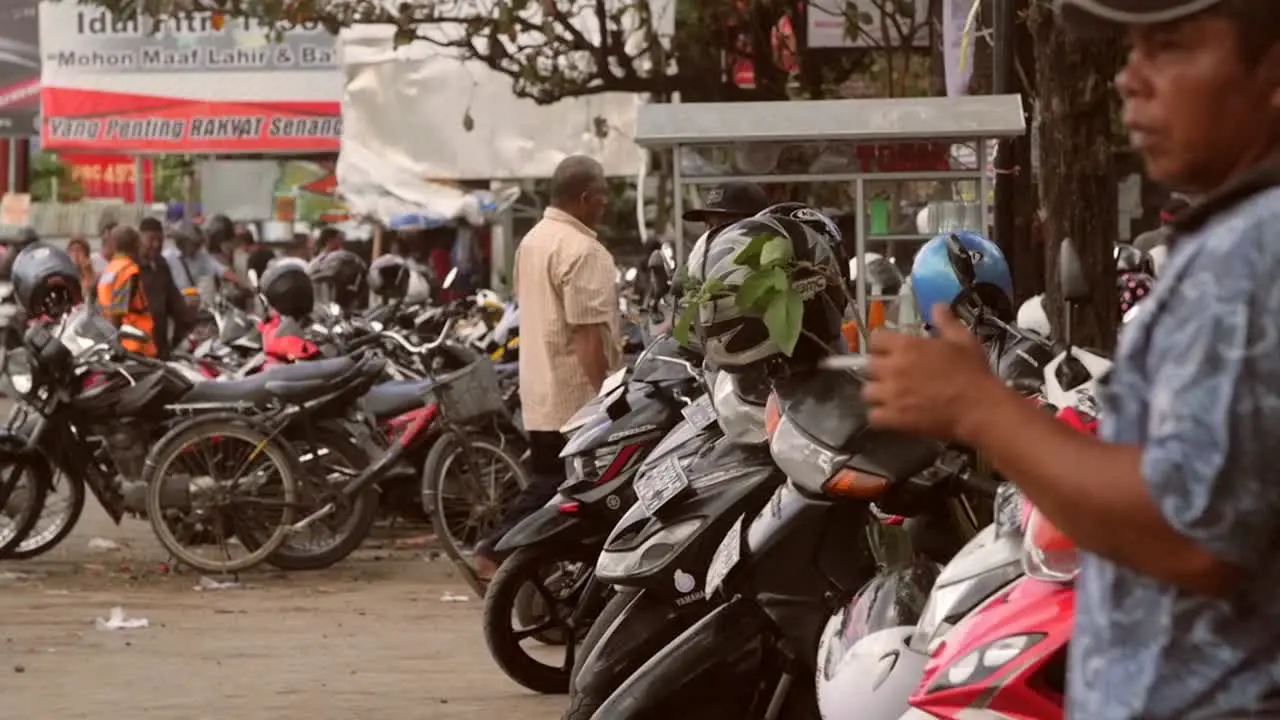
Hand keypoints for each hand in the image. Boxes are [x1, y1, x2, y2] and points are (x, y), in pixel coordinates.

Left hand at [862, 304, 1001, 440]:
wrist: (980, 409)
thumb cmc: (972, 373)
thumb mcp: (963, 340)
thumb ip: (945, 322)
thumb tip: (937, 306)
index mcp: (906, 346)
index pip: (876, 339)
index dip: (882, 345)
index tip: (892, 351)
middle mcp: (892, 368)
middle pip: (867, 366)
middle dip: (879, 370)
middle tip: (894, 376)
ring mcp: (890, 395)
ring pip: (867, 392)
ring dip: (878, 394)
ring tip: (892, 397)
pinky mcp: (893, 418)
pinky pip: (873, 417)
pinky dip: (880, 417)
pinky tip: (893, 416)